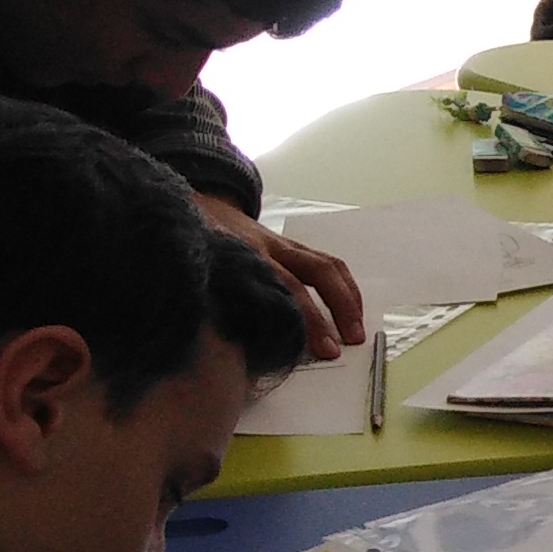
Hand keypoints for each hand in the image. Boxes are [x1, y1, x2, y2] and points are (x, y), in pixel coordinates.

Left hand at [196, 195, 362, 359]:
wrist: (196, 202)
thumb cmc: (195, 244)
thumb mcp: (197, 268)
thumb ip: (215, 296)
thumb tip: (231, 340)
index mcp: (245, 253)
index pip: (287, 287)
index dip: (309, 319)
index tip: (325, 349)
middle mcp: (270, 246)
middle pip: (317, 272)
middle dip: (340, 308)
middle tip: (351, 340)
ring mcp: (283, 243)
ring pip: (328, 264)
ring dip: (349, 297)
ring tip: (357, 327)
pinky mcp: (290, 245)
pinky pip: (325, 262)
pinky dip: (342, 286)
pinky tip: (348, 308)